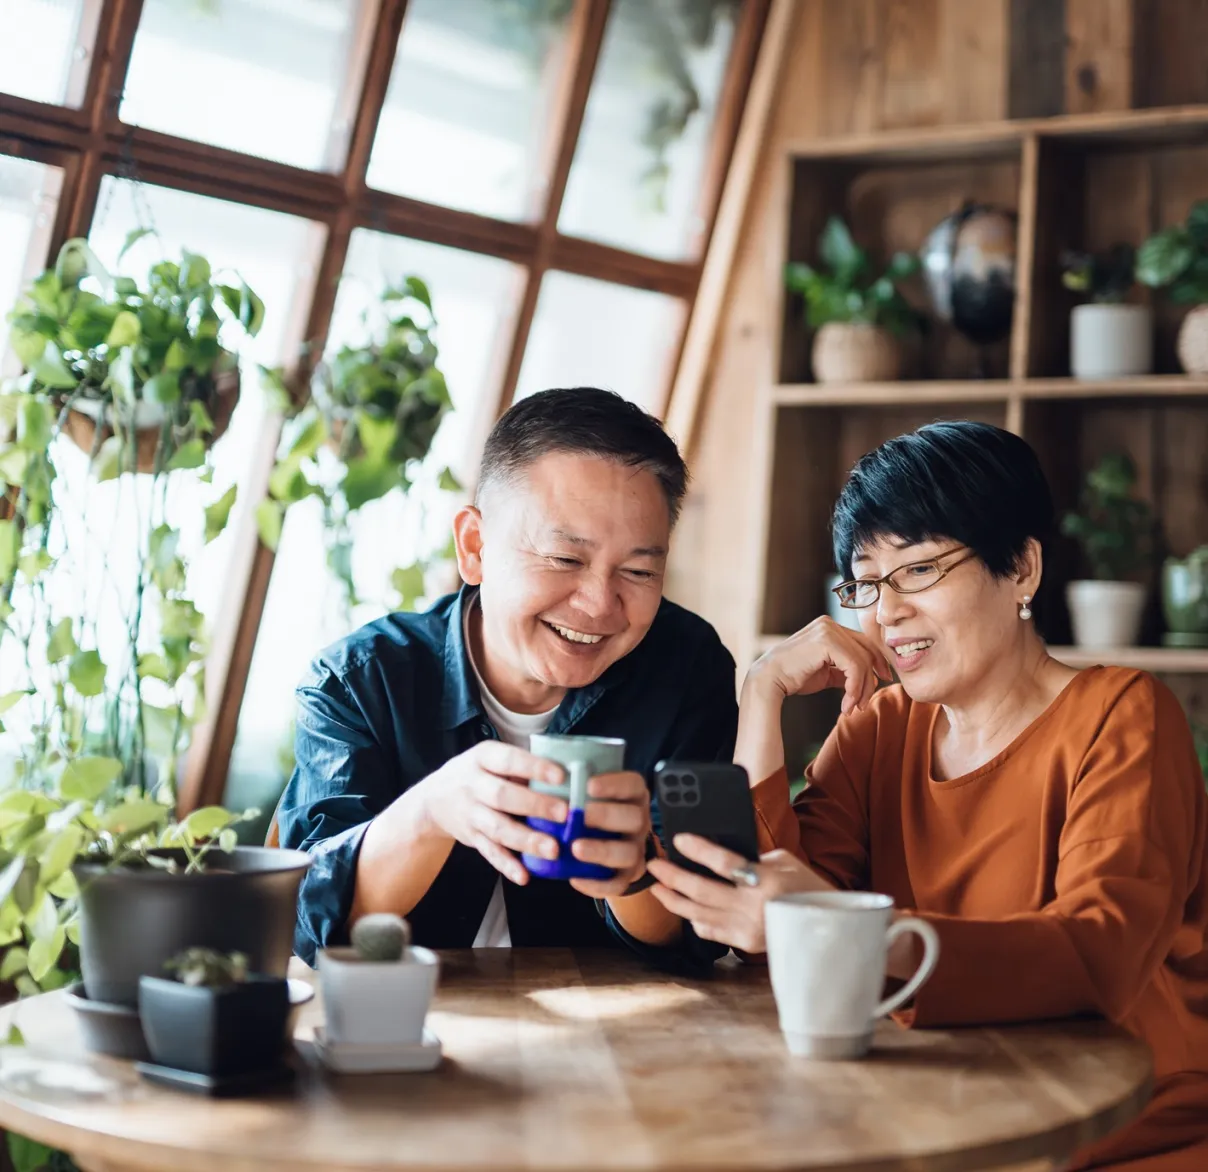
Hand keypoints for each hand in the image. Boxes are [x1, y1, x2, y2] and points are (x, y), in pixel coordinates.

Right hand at [418, 741, 568, 884]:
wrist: (433, 800)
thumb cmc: (477, 774)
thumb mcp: (491, 758)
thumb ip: (521, 766)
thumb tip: (567, 775)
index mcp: (482, 758)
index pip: (508, 760)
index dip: (533, 767)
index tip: (560, 775)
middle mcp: (473, 785)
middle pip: (503, 796)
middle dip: (535, 805)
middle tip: (563, 813)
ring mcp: (471, 814)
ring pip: (498, 829)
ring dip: (526, 840)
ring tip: (552, 850)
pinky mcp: (472, 839)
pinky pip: (490, 853)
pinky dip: (507, 865)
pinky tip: (525, 876)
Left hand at [568, 771, 652, 899]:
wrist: (609, 843)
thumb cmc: (592, 809)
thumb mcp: (591, 792)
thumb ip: (578, 784)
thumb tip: (548, 772)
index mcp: (633, 796)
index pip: (633, 785)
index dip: (614, 784)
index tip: (589, 785)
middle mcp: (639, 821)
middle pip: (634, 817)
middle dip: (606, 816)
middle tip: (581, 815)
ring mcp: (635, 849)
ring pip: (628, 852)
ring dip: (601, 850)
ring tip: (575, 849)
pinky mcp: (626, 876)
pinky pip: (617, 884)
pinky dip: (596, 883)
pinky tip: (575, 878)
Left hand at [647, 834, 832, 953]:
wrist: (828, 926)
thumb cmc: (807, 886)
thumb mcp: (785, 862)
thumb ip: (753, 857)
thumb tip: (719, 856)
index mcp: (767, 881)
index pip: (725, 863)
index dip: (699, 850)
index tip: (678, 839)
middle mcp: (754, 906)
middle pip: (702, 890)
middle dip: (673, 876)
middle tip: (654, 864)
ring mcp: (747, 928)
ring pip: (698, 913)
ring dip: (673, 899)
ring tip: (657, 886)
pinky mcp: (745, 944)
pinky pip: (710, 930)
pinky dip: (693, 919)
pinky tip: (682, 908)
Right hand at [746, 616, 893, 715]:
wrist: (769, 680)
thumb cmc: (793, 677)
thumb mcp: (826, 672)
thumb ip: (844, 671)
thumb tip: (869, 679)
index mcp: (829, 627)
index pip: (863, 643)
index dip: (876, 663)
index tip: (881, 682)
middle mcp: (829, 624)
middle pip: (866, 651)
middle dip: (870, 680)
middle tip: (863, 704)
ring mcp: (828, 630)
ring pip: (862, 661)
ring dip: (862, 689)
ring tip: (852, 707)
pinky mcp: (827, 641)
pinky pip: (854, 666)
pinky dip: (854, 688)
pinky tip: (845, 704)